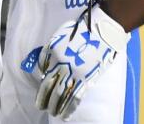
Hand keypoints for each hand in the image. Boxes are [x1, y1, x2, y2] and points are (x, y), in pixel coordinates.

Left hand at [34, 2, 128, 119]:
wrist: (102, 30)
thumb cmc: (84, 28)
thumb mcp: (63, 33)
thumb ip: (53, 47)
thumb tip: (47, 63)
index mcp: (52, 50)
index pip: (42, 67)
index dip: (42, 77)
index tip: (43, 82)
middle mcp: (59, 63)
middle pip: (47, 85)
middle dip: (43, 98)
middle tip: (40, 106)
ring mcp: (72, 72)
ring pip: (59, 94)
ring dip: (54, 106)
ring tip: (51, 112)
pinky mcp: (85, 79)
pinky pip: (74, 97)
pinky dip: (68, 108)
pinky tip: (64, 114)